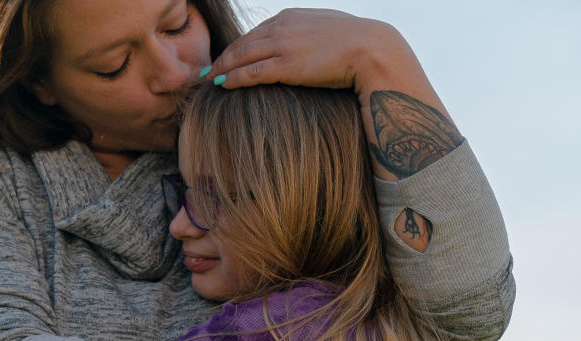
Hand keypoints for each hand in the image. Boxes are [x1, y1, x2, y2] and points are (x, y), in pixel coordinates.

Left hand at [207, 9, 417, 93]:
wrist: (371, 49)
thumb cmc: (355, 43)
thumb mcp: (326, 30)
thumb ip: (308, 35)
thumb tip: (305, 47)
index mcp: (290, 17)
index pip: (256, 31)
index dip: (238, 46)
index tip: (227, 56)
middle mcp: (282, 27)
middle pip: (243, 43)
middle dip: (224, 56)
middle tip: (208, 69)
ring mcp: (283, 46)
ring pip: (242, 57)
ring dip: (222, 68)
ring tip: (210, 79)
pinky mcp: (286, 66)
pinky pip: (251, 73)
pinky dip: (233, 78)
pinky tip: (222, 84)